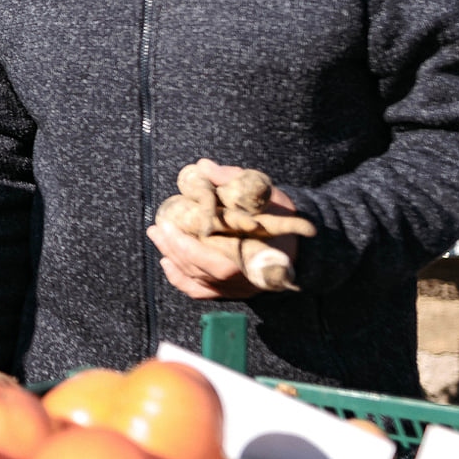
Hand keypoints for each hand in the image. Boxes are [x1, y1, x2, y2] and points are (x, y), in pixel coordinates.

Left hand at [148, 159, 300, 299]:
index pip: (221, 264)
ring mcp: (238, 288)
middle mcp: (248, 279)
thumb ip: (234, 181)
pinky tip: (166, 260)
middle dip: (177, 249)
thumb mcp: (266, 194)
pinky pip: (200, 290)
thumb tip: (202, 166)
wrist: (300, 242)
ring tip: (157, 234)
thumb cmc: (281, 215)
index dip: (191, 250)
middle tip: (159, 226)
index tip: (170, 226)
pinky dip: (180, 278)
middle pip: (204, 271)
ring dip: (173, 256)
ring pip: (199, 280)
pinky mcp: (231, 291)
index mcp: (260, 257)